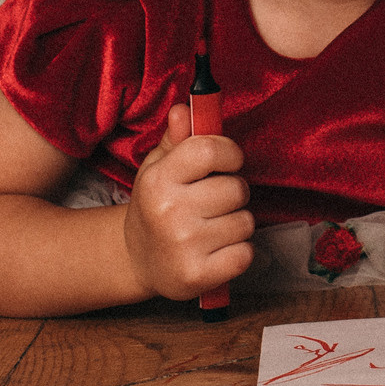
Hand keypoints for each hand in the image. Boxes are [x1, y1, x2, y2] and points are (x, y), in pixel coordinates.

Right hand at [122, 105, 254, 302]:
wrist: (138, 260)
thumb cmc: (158, 206)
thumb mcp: (159, 168)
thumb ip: (178, 138)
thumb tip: (184, 109)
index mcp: (158, 180)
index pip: (210, 150)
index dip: (230, 153)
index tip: (228, 163)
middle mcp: (169, 212)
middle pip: (236, 189)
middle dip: (233, 193)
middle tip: (213, 202)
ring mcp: (183, 246)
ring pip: (245, 222)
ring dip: (236, 223)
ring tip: (212, 227)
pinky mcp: (197, 276)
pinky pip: (245, 254)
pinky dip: (238, 252)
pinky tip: (217, 250)